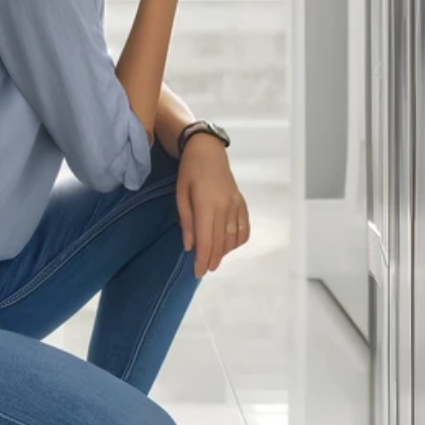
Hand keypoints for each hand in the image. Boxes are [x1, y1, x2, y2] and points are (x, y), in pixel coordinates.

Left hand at [175, 135, 249, 277]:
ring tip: (214, 257)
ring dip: (225, 252)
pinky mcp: (242, 203)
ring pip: (234, 238)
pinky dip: (238, 241)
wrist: (208, 151)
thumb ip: (186, 222)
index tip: (198, 272)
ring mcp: (236, 205)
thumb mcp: (181, 196)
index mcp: (207, 205)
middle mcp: (225, 207)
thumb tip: (190, 246)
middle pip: (221, 242)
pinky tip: (229, 245)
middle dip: (213, 259)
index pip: (207, 240)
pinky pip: (244, 228)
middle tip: (205, 270)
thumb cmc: (189, 172)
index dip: (203, 259)